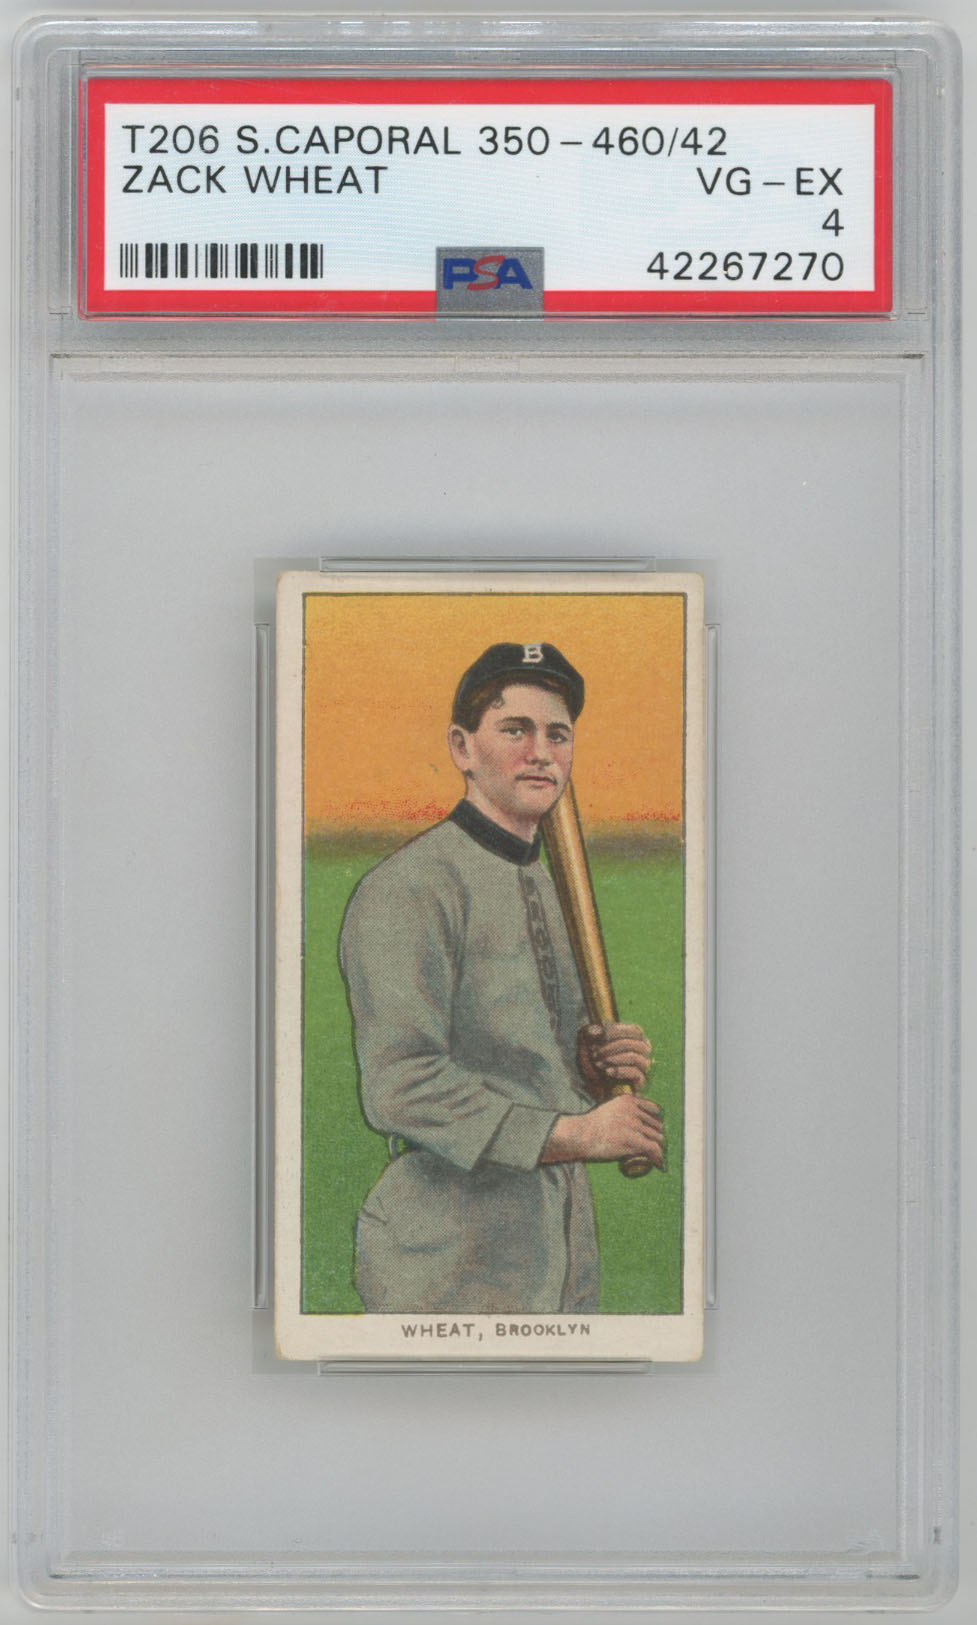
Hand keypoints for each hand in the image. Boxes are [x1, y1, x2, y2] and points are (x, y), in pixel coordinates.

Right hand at [542, 1095, 664, 1167]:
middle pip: (657, 1125)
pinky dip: (658, 1157)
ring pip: (657, 1137)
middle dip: (657, 1136)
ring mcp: (633, 1124)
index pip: (654, 1110)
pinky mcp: (632, 1140)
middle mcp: (632, 1110)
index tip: (655, 1132)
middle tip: (654, 1148)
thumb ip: (623, 1111)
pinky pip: (653, 1148)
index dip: (656, 1123)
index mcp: (628, 1100)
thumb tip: (636, 1120)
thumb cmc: (591, 1126)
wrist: (579, 1136)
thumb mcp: (609, 1109)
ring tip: (656, 1157)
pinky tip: (658, 1163)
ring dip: (658, 1148)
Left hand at [577, 1021, 652, 1101]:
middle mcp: (643, 1055)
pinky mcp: (640, 1084)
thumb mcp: (585, 1048)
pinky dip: (620, 1071)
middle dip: (614, 1046)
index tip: (601, 1035)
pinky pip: (636, 1074)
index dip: (619, 1030)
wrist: (593, 1092)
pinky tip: (607, 1072)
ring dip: (615, 1058)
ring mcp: (643, 1070)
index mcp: (635, 1041)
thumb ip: (587, 1034)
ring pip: (636, 1058)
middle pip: (637, 1043)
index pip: (636, 1031)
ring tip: (599, 1063)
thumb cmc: (593, 1067)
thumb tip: (595, 1030)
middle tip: (596, 1053)